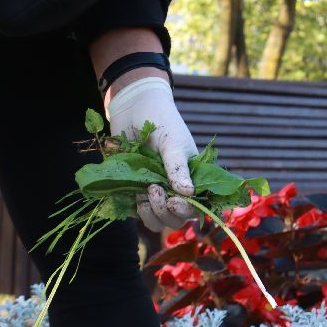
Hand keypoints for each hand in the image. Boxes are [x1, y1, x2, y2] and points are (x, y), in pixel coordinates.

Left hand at [107, 75, 197, 230]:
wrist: (133, 107)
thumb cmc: (161, 120)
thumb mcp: (173, 143)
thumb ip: (178, 168)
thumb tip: (189, 194)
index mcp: (192, 177)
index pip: (195, 206)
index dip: (185, 210)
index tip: (173, 201)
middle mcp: (174, 189)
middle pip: (175, 219)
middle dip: (165, 212)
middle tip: (154, 190)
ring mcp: (154, 191)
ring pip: (156, 220)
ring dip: (150, 214)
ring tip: (144, 193)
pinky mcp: (133, 190)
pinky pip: (134, 211)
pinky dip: (132, 208)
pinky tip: (131, 192)